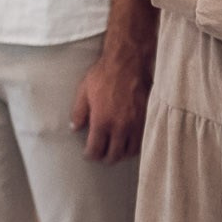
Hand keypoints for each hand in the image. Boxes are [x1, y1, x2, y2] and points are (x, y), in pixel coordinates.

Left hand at [70, 40, 148, 162]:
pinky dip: (135, 147)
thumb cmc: (104, 75)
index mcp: (102, 122)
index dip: (91, 155)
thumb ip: (78, 112)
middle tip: (101, 156)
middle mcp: (120, 127)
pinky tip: (129, 143)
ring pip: (130, 152)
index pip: (96, 149)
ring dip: (121, 154)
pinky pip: (142, 141)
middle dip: (105, 158)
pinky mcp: (146, 119)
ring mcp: (135, 125)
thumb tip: (75, 127)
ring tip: (115, 152)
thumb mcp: (83, 91)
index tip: (88, 154)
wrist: (127, 63)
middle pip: (113, 155)